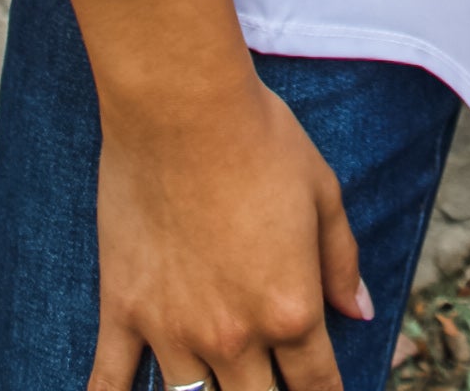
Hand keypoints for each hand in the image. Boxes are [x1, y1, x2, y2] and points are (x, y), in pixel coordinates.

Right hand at [62, 0, 370, 390]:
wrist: (181, 106)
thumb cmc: (259, 138)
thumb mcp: (323, 192)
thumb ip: (341, 260)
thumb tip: (360, 311)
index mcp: (290, 309)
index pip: (316, 387)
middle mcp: (233, 336)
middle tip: (268, 383)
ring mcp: (173, 330)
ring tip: (215, 389)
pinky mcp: (124, 311)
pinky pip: (110, 383)